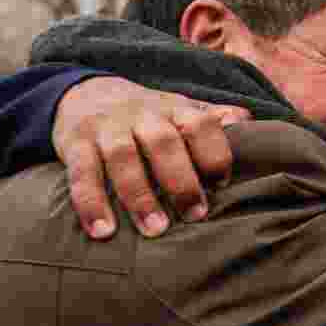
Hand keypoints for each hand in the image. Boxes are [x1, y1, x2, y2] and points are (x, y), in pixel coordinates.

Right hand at [53, 77, 249, 238]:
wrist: (84, 93)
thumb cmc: (146, 114)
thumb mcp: (179, 109)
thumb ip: (212, 118)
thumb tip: (250, 123)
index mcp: (174, 108)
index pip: (200, 123)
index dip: (214, 152)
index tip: (222, 184)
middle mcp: (141, 114)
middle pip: (163, 142)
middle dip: (181, 180)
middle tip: (195, 215)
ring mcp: (106, 128)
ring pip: (122, 157)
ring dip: (139, 195)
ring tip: (155, 230)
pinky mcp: (75, 144)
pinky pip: (81, 173)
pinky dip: (90, 203)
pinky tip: (102, 232)